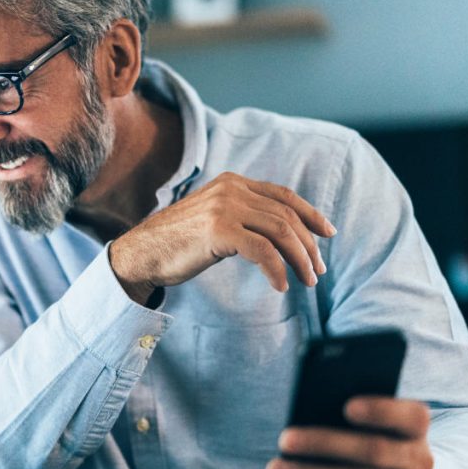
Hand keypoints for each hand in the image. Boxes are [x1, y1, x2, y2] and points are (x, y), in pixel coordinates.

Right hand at [109, 172, 335, 303]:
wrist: (140, 254)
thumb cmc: (175, 243)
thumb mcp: (212, 219)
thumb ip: (241, 216)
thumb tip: (279, 235)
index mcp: (232, 182)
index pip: (283, 195)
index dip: (310, 214)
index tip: (327, 234)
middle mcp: (231, 189)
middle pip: (286, 215)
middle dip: (308, 245)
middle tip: (318, 271)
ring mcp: (224, 207)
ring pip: (280, 231)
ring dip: (300, 259)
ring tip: (307, 281)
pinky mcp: (219, 230)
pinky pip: (262, 251)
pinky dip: (277, 270)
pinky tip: (280, 286)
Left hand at [266, 397, 435, 468]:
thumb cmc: (367, 455)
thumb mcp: (369, 434)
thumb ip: (348, 424)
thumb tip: (303, 417)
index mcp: (414, 431)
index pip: (413, 417)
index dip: (382, 411)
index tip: (347, 406)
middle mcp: (421, 462)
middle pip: (372, 450)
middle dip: (322, 443)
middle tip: (284, 440)